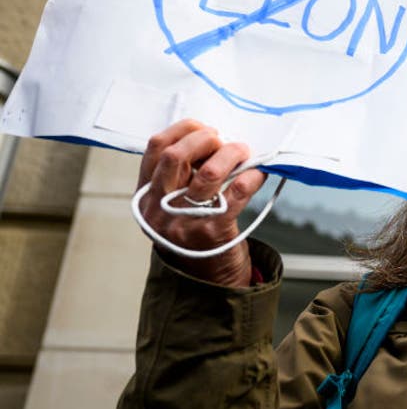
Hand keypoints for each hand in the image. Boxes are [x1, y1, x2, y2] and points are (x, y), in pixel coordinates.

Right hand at [136, 119, 265, 286]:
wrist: (206, 282)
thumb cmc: (193, 234)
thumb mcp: (171, 206)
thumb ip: (180, 176)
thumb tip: (212, 137)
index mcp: (146, 196)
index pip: (154, 149)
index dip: (181, 130)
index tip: (203, 127)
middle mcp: (159, 209)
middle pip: (176, 156)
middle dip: (205, 139)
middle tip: (223, 139)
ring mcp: (184, 222)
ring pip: (208, 173)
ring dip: (231, 154)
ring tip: (243, 152)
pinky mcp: (213, 232)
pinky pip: (237, 193)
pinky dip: (251, 176)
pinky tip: (258, 173)